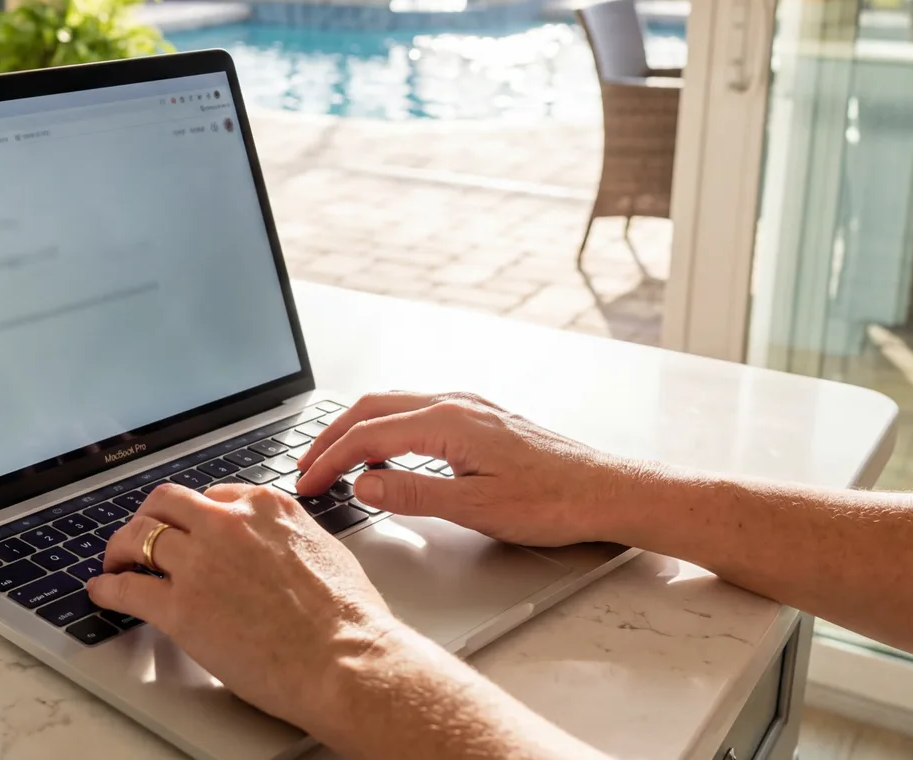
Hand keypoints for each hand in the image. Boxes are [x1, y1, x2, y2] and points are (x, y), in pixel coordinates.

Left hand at [86, 483, 399, 736]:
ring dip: (121, 548)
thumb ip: (289, 537)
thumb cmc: (348, 618)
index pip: (212, 496)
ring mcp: (199, 564)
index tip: (186, 527)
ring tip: (115, 561)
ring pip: (139, 536)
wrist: (346, 659)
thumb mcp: (324, 549)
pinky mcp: (180, 608)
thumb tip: (276, 546)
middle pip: (166, 503)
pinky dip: (108, 587)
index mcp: (265, 508)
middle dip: (149, 516)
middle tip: (141, 534)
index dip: (193, 515)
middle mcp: (226, 525)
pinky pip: (128, 587)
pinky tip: (103, 591)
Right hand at [294, 391, 648, 547]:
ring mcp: (469, 407)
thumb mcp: (476, 508)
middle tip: (305, 468)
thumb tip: (363, 486)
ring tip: (333, 460)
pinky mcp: (481, 419)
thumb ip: (413, 495)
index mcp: (448, 421)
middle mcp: (455, 403)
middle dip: (331, 437)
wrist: (608, 491)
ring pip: (393, 406)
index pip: (368, 436)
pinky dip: (385, 428)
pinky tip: (385, 453)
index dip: (329, 460)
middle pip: (372, 409)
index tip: (306, 484)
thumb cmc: (553, 502)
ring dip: (357, 430)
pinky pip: (416, 412)